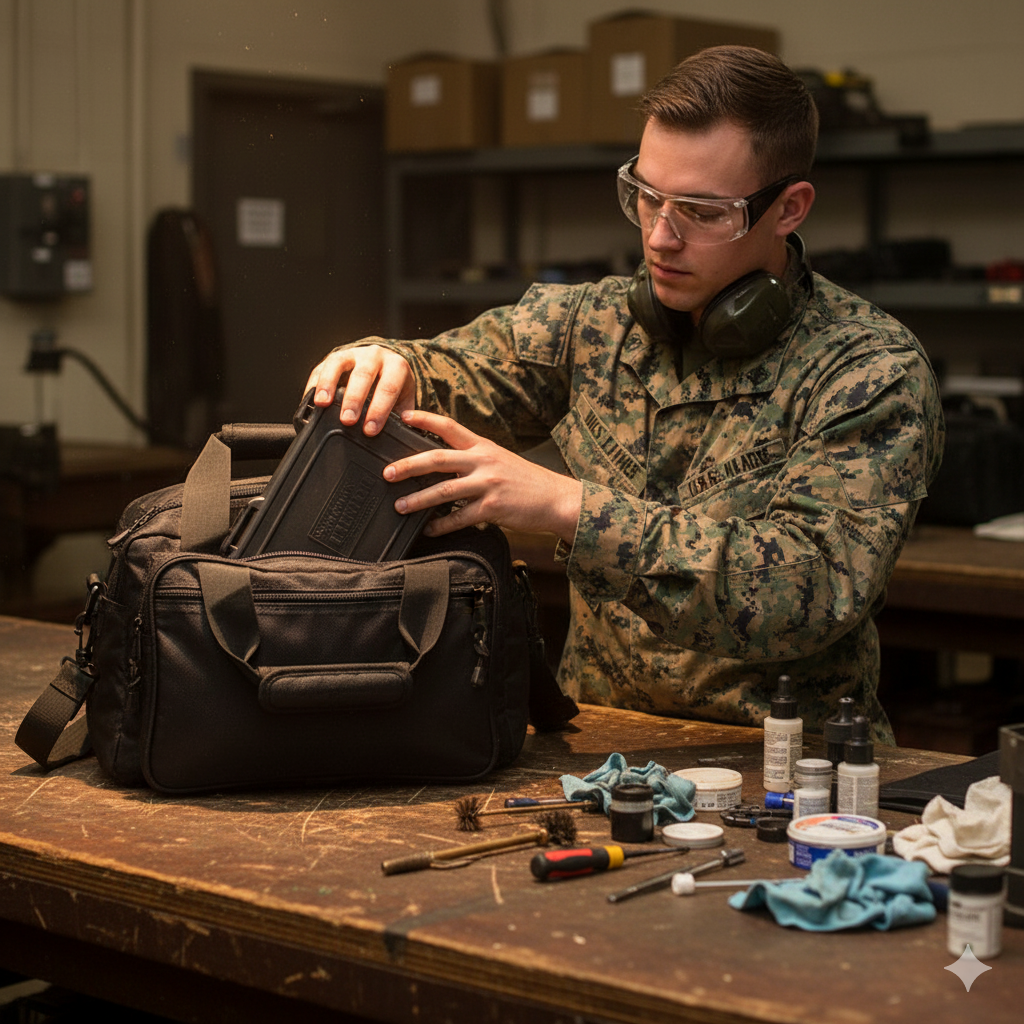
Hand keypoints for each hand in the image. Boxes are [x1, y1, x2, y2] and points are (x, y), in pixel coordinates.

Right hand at [304, 344, 415, 435]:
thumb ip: (401, 417)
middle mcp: (374, 356)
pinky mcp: (334, 358)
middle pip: (363, 374)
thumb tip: (400, 438)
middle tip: (347, 420)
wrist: (385, 366)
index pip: (389, 387)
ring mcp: (352, 354)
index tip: (370, 430)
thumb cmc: (395, 388)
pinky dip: (315, 384)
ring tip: (322, 404)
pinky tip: (311, 399)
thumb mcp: (404, 400)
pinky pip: (321, 368)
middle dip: (354, 399)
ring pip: (338, 364)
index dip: (379, 410)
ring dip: (329, 384)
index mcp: (396, 366)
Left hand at [384, 410, 581, 545]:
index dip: (424, 419)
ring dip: (418, 499)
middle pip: (438, 458)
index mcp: (483, 446)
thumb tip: (441, 463)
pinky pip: (460, 518)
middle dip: (409, 465)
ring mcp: (488, 484)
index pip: (449, 426)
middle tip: (387, 472)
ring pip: (444, 491)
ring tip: (399, 506)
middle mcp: (483, 461)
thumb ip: (473, 458)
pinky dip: (441, 525)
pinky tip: (428, 529)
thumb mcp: (500, 459)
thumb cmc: (526, 481)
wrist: (556, 499)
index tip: (402, 417)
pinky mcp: (492, 508)